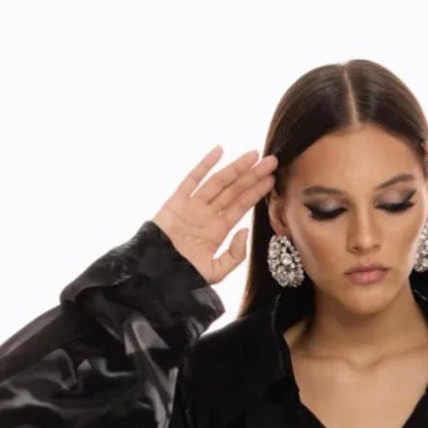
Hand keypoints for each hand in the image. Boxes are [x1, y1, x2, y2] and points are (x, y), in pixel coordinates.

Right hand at [153, 145, 278, 285]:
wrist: (156, 276)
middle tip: (271, 160)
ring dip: (235, 167)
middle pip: (234, 190)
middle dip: (252, 175)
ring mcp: (192, 207)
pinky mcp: (175, 203)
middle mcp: (208, 215)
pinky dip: (204, 165)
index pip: (241, 206)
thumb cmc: (184, 276)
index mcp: (218, 230)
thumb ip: (234, 255)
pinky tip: (219, 151)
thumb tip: (245, 230)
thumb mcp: (216, 272)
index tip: (271, 178)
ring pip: (218, 182)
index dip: (256, 191)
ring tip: (254, 154)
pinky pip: (191, 180)